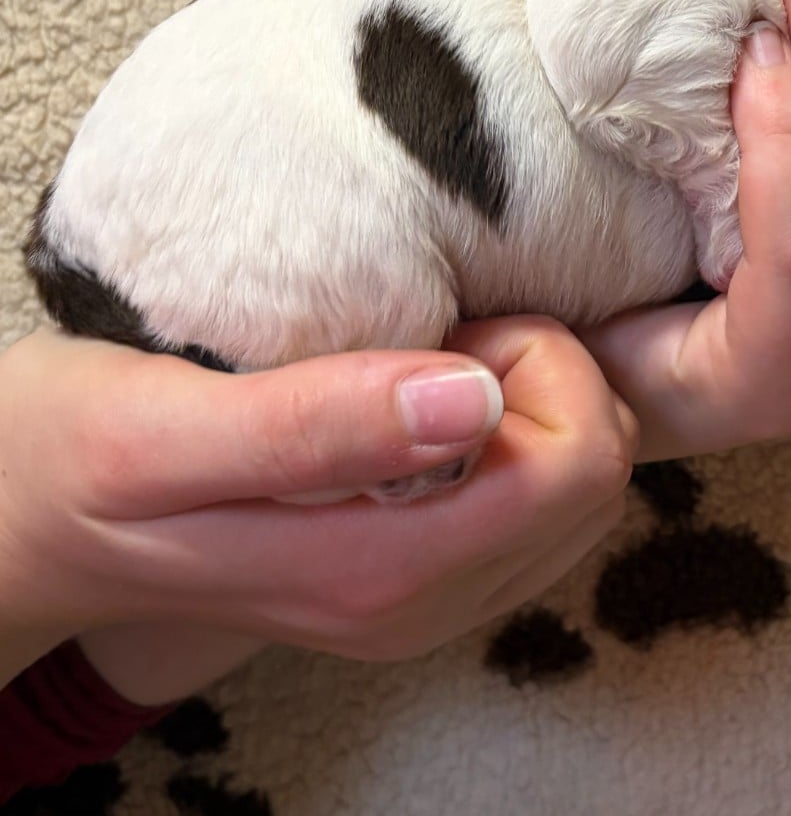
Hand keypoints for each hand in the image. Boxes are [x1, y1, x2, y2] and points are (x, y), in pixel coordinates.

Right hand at [0, 318, 636, 696]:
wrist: (25, 522)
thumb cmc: (74, 454)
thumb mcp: (167, 430)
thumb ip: (320, 425)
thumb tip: (476, 402)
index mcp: (381, 571)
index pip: (578, 468)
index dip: (540, 368)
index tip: (453, 326)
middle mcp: (419, 604)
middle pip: (594, 479)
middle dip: (548, 382)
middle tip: (442, 336)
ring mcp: (421, 601)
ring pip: (576, 493)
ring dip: (530, 406)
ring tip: (424, 364)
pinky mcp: (413, 579)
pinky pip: (532, 503)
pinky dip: (512, 435)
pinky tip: (425, 399)